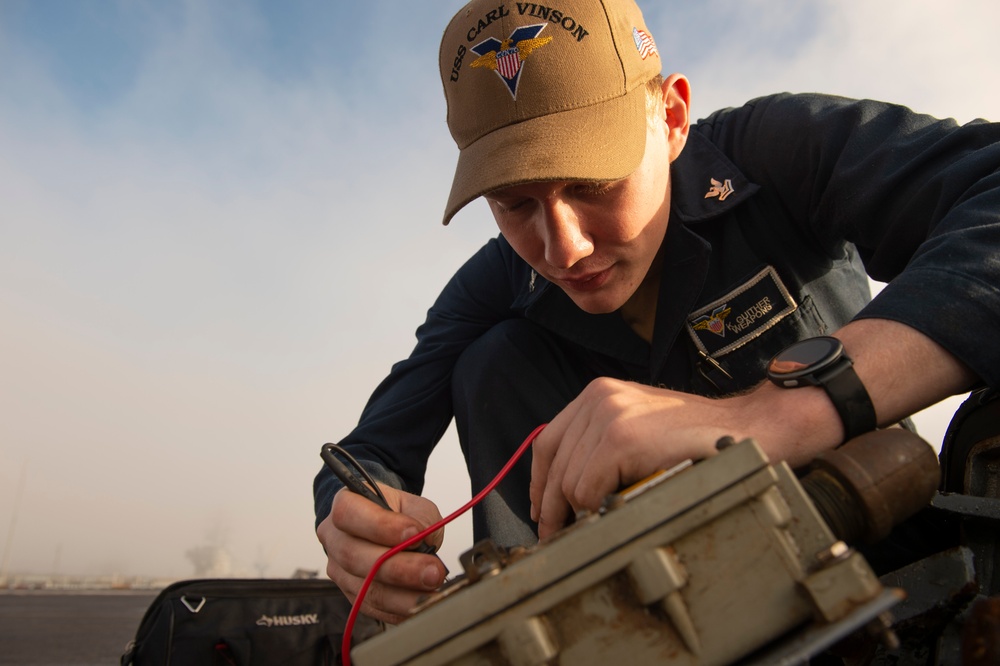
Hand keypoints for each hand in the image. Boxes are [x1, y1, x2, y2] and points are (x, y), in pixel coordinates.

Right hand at [317, 484, 446, 623]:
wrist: (387, 528)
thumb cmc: (397, 514)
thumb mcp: (413, 505)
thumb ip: (421, 520)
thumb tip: (425, 542)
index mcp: (346, 504)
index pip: (349, 514)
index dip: (380, 526)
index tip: (415, 534)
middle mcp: (335, 538)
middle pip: (354, 557)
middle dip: (399, 568)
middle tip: (432, 571)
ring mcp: (339, 570)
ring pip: (363, 589)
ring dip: (402, 595)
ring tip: (431, 592)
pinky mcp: (351, 595)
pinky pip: (372, 608)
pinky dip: (399, 609)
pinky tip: (421, 604)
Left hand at [529, 377, 754, 538]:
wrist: (749, 429)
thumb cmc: (699, 438)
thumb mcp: (641, 428)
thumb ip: (603, 443)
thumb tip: (567, 488)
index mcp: (599, 393)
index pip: (549, 441)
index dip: (540, 481)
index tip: (541, 509)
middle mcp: (599, 398)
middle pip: (553, 463)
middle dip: (551, 506)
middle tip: (554, 535)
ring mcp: (609, 415)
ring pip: (569, 482)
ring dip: (579, 512)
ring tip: (589, 528)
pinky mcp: (620, 439)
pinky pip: (587, 489)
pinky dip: (596, 509)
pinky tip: (614, 513)